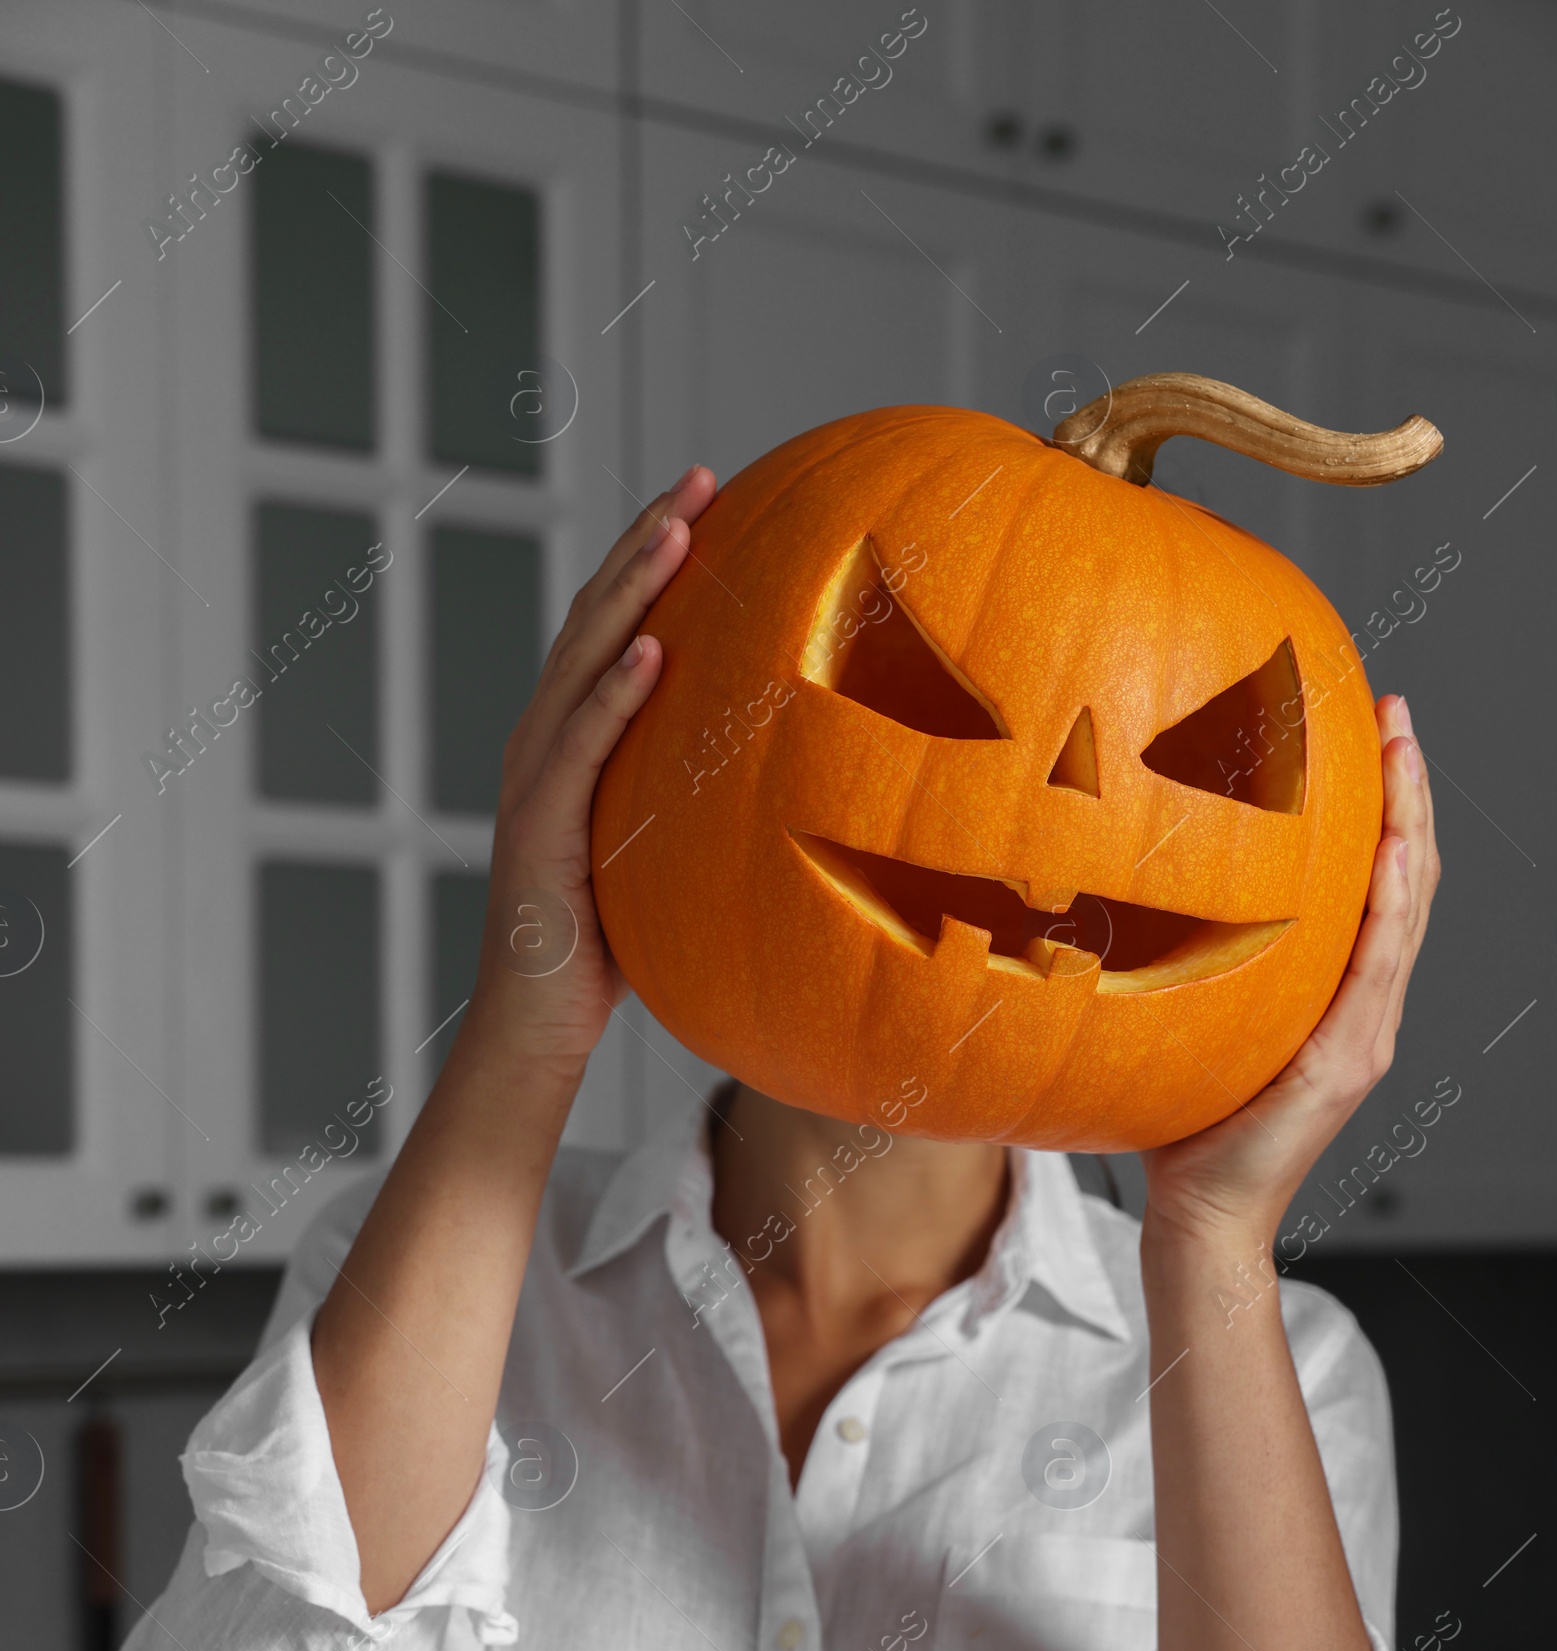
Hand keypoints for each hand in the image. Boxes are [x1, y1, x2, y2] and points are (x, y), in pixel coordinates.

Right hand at [457, 463, 717, 1079]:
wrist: (535, 1030)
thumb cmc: (606, 953)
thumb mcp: (662, 858)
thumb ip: (695, 804)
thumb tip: (786, 775)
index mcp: (571, 744)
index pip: (613, 631)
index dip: (652, 560)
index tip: (709, 499)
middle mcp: (543, 746)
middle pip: (594, 623)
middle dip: (646, 544)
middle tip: (701, 477)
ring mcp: (534, 783)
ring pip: (582, 666)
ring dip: (632, 593)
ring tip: (679, 531)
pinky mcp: (540, 829)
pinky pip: (581, 750)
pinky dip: (614, 697)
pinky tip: (655, 650)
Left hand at [1140, 693, 1439, 1248]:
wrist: (1197, 1218)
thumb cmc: (1179, 1126)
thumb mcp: (1189, 1018)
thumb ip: (1191, 960)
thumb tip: (1125, 877)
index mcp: (1336, 997)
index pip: (1374, 883)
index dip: (1382, 807)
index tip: (1369, 730)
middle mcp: (1364, 1010)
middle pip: (1407, 879)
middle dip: (1407, 790)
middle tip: (1394, 711)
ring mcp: (1363, 1037)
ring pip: (1406, 910)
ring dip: (1409, 824)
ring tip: (1402, 750)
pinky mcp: (1344, 1064)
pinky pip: (1375, 968)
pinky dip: (1388, 904)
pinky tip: (1388, 850)